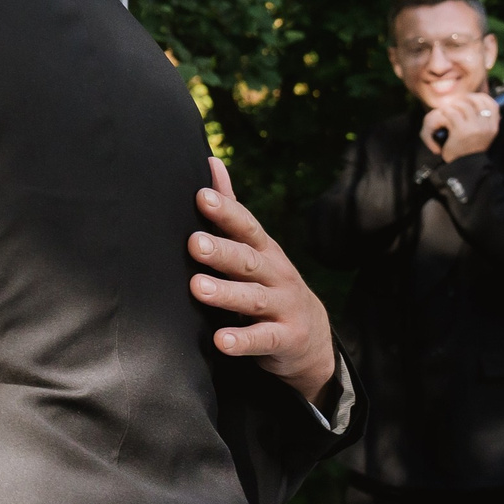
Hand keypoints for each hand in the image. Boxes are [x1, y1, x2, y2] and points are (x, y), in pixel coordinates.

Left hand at [191, 157, 337, 408]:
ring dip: (226, 293)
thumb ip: (231, 211)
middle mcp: (276, 275)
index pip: (246, 227)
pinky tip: (221, 340)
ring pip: (253, 298)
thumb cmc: (269, 284)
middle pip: (248, 261)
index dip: (226, 212)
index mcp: (264, 251)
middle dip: (222, 251)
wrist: (310, 338)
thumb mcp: (255, 248)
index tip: (201, 197)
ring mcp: (283, 307)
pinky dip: (242, 340)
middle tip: (194, 243)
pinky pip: (262, 340)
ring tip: (197, 287)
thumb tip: (211, 163)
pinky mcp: (284, 339)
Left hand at [419, 90, 500, 160]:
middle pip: (472, 101)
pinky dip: (440, 116)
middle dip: (458, 102)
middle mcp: (486, 125)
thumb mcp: (481, 136)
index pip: (490, 102)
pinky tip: (438, 124)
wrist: (464, 168)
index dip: (476, 97)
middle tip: (450, 108)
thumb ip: (481, 122)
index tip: (466, 101)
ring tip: (443, 116)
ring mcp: (475, 128)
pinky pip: (449, 114)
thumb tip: (471, 104)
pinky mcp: (461, 131)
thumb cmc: (469, 151)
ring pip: (459, 105)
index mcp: (493, 125)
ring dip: (447, 109)